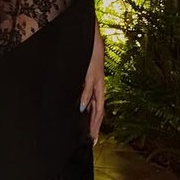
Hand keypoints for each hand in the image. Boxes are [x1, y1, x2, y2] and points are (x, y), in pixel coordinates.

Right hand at [78, 22, 104, 143]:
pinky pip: (90, 88)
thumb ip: (83, 88)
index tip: (92, 138)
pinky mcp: (93, 73)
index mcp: (98, 88)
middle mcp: (100, 86)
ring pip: (98, 104)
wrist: (93, 39)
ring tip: (91, 132)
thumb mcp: (85, 75)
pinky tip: (83, 108)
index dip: (96, 124)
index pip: (98, 110)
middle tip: (93, 141)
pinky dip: (86, 99)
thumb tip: (80, 102)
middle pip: (100, 111)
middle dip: (96, 127)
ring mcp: (97, 80)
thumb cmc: (89, 56)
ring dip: (94, 119)